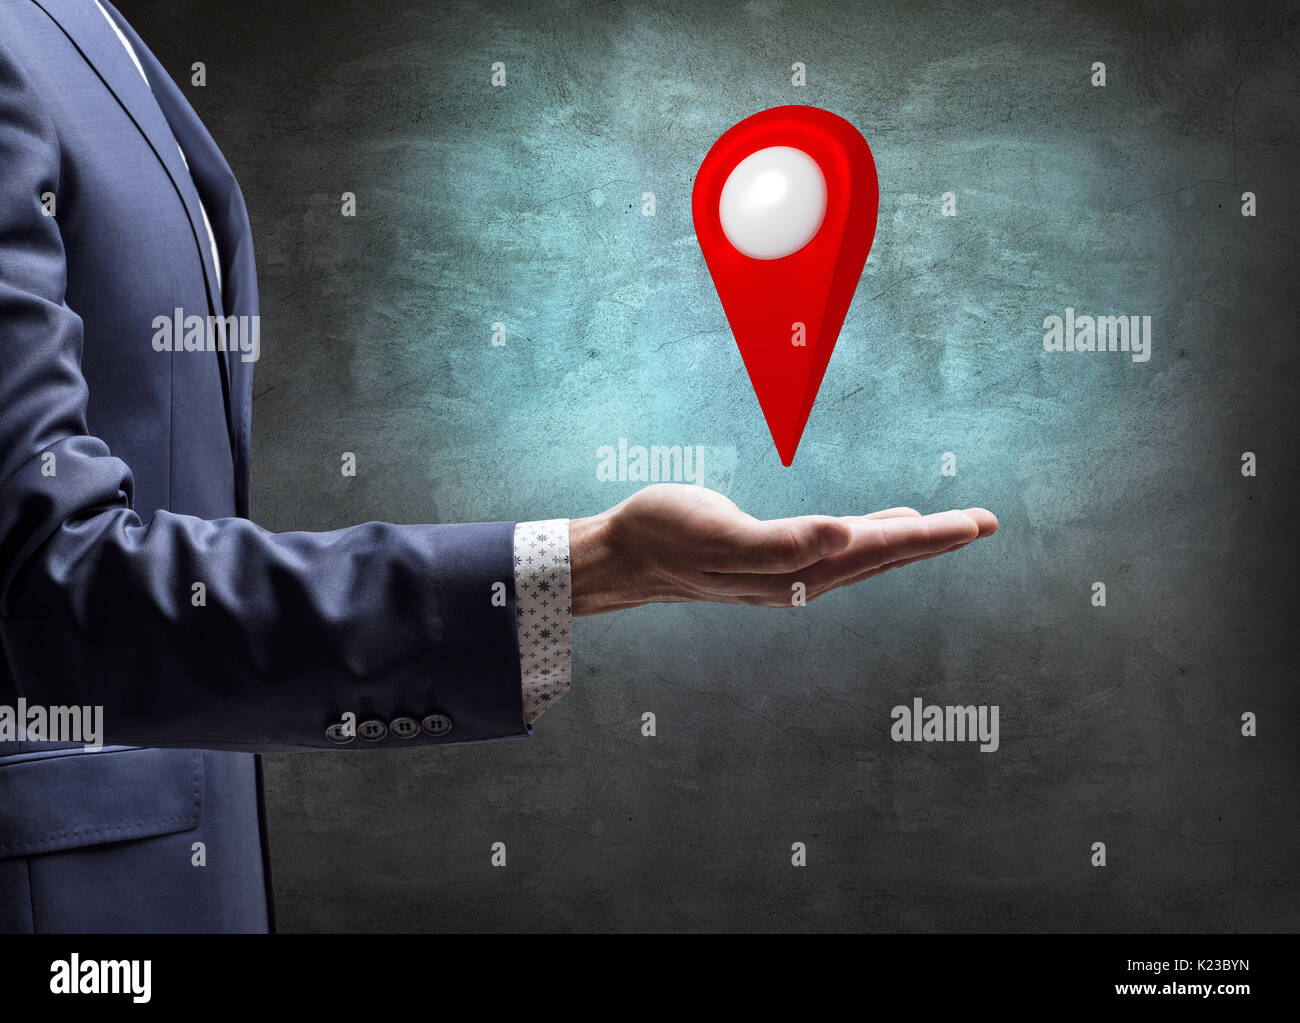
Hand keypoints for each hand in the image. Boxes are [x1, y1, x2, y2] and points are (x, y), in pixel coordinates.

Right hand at [568, 484, 996, 615]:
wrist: (621, 556)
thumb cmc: (663, 534)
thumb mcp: (716, 532)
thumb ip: (780, 542)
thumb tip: (844, 535)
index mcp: (795, 570)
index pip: (877, 547)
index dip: (928, 534)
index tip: (975, 522)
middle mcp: (799, 577)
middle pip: (881, 556)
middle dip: (934, 539)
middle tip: (984, 521)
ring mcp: (786, 573)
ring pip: (864, 556)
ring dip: (907, 541)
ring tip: (946, 526)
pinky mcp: (771, 563)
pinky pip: (838, 551)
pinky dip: (870, 539)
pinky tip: (876, 527)